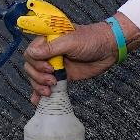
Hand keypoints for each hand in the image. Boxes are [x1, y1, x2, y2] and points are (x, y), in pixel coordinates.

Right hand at [22, 15, 139, 103]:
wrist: (109, 49)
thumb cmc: (92, 39)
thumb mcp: (71, 41)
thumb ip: (51, 48)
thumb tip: (32, 53)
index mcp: (48, 40)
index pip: (31, 52)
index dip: (36, 62)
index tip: (49, 67)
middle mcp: (49, 53)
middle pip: (30, 66)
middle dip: (38, 76)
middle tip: (51, 79)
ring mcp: (54, 66)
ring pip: (35, 77)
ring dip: (38, 86)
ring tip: (49, 90)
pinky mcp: (61, 76)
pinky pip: (46, 85)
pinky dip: (39, 93)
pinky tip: (38, 100)